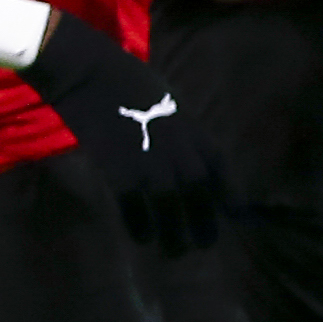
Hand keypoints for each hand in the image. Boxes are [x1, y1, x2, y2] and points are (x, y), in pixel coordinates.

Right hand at [20, 13, 226, 254]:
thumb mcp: (168, 101)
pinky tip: (142, 237)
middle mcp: (178, 146)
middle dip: (205, 222)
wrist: (87, 70)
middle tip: (203, 244)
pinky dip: (140, 225)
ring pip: (172, 207)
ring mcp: (149, 158)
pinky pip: (135, 206)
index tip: (236, 214)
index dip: (232, 192)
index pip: (222, 165)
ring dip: (174, 234)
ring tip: (174, 251)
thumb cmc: (126, 81)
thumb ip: (181, 129)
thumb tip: (189, 157)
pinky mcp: (119, 167)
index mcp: (191, 126)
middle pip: (200, 192)